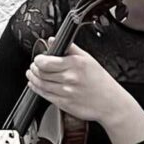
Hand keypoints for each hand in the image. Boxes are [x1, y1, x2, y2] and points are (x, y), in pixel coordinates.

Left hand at [27, 43, 143, 143]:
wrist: (110, 103)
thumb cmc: (101, 81)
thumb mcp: (88, 59)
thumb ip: (70, 48)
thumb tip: (53, 40)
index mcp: (75, 65)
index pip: (45, 62)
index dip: (38, 60)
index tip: (38, 59)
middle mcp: (69, 78)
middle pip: (40, 73)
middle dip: (34, 68)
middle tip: (34, 66)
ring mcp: (66, 92)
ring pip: (40, 84)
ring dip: (33, 78)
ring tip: (33, 75)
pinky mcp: (64, 103)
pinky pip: (45, 95)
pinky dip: (37, 89)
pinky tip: (36, 85)